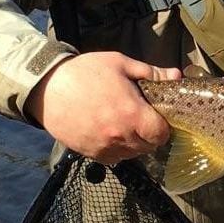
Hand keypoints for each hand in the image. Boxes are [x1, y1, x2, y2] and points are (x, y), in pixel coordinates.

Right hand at [25, 51, 181, 163]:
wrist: (47, 88)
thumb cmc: (85, 72)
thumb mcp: (120, 64)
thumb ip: (151, 72)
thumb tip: (176, 75)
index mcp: (131, 114)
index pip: (161, 134)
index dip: (164, 126)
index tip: (157, 115)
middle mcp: (119, 136)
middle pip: (148, 146)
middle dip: (150, 133)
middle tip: (141, 116)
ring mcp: (104, 148)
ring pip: (132, 154)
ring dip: (134, 142)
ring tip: (124, 123)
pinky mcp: (90, 154)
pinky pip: (114, 158)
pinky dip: (117, 149)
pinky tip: (110, 131)